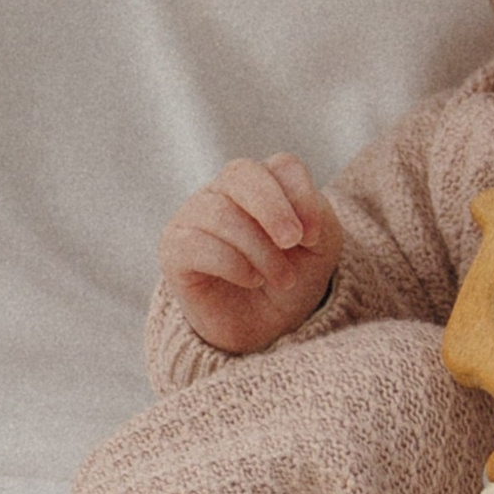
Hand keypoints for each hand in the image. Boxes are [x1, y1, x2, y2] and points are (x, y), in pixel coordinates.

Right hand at [159, 155, 342, 357]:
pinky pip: (196, 243)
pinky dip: (232, 263)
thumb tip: (293, 218)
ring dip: (260, 249)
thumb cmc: (290, 277)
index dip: (301, 196)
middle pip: (242, 173)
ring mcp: (194, 216)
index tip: (314, 236)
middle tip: (293, 242)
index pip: (281, 166)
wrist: (264, 327)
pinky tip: (251, 279)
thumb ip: (315, 216)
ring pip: (221, 212)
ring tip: (282, 278)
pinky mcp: (174, 248)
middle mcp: (224, 191)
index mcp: (263, 183)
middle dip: (273, 208)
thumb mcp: (319, 246)